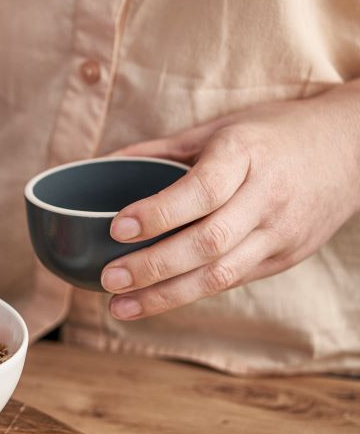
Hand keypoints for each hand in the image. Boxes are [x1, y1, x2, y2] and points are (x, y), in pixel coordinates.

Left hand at [100, 83, 359, 319]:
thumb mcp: (221, 127)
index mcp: (247, 155)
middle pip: (208, 242)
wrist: (354, 147)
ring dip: (166, 296)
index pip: (201, 191)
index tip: (117, 227)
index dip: (158, 213)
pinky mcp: (287, 256)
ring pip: (221, 274)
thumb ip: (162, 148)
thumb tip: (100, 163)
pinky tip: (155, 301)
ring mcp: (281, 232)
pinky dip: (192, 293)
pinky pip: (234, 280)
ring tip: (120, 306)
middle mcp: (267, 196)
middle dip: (153, 266)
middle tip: (108, 279)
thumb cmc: (275, 133)